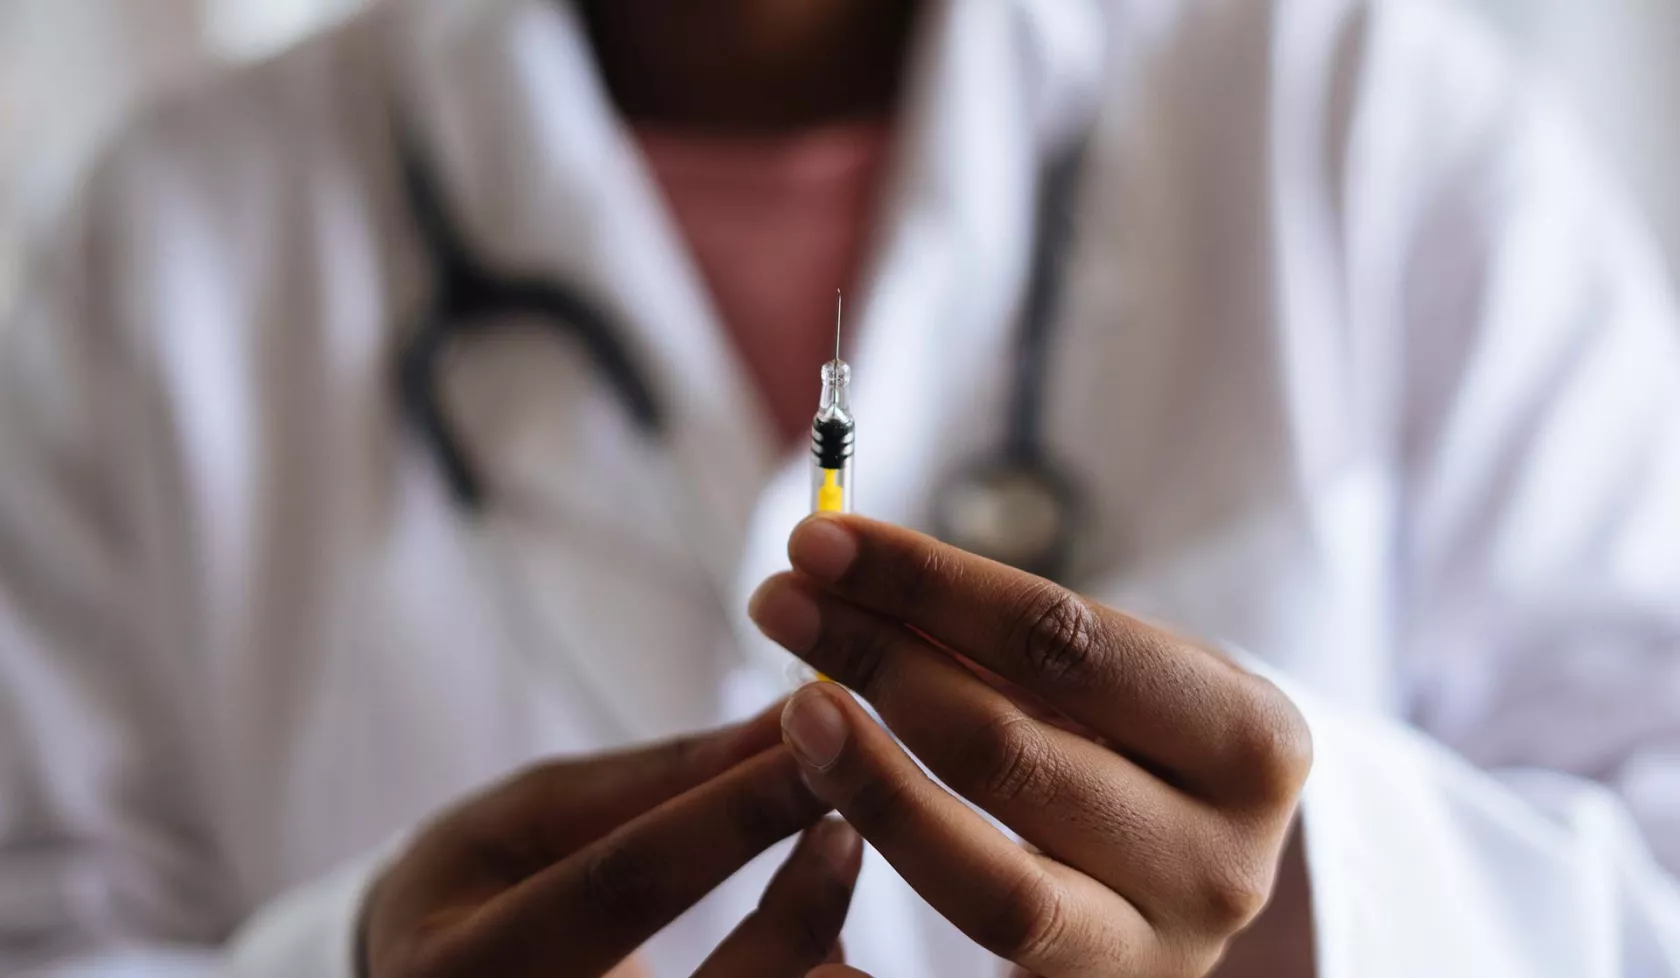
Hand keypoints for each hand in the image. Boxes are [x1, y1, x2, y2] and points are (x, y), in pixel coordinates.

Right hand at [361, 704, 863, 977]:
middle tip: (849, 826)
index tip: (814, 747)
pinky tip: (820, 952)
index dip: (730, 815)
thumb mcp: (537, 816)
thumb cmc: (479, 890)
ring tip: (835, 879)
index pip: (620, 886)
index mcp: (460, 969)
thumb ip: (661, 778)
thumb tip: (789, 717)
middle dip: (794, 913)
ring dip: (814, 964)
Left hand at [748, 516, 1312, 976]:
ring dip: (872, 785)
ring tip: (795, 708)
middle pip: (1013, 753)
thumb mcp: (1124, 679)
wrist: (1201, 877)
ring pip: (993, 887)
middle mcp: (1223, 862)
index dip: (926, 584)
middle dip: (878, 664)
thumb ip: (1014, 641)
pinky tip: (815, 927)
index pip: (1062, 641)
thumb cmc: (1145, 746)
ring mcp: (1162, 956)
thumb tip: (843, 572)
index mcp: (1252, 742)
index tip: (819, 539)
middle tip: (780, 604)